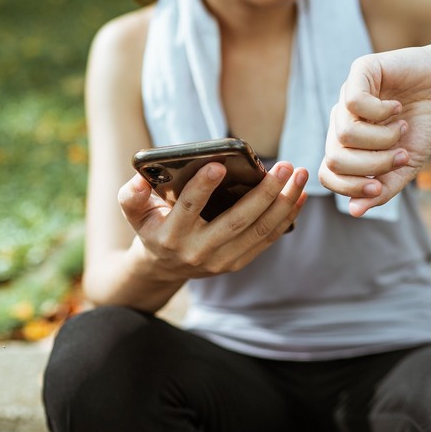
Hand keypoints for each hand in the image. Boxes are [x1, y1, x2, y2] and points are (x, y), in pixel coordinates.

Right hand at [118, 161, 307, 278]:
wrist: (163, 266)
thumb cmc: (153, 226)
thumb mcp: (135, 211)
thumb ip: (131, 195)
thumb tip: (140, 178)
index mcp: (170, 236)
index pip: (188, 209)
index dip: (202, 187)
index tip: (219, 164)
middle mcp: (198, 251)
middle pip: (236, 221)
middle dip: (263, 193)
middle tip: (284, 166)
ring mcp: (221, 261)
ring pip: (259, 231)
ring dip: (283, 203)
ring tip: (299, 176)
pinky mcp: (238, 263)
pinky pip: (267, 239)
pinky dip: (286, 217)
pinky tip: (299, 196)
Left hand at [319, 39, 430, 216]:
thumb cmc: (424, 126)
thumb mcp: (406, 166)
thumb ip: (383, 189)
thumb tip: (355, 211)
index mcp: (348, 145)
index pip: (328, 174)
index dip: (350, 186)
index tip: (379, 185)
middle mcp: (342, 120)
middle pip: (335, 158)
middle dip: (372, 164)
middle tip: (400, 154)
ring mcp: (347, 96)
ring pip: (345, 134)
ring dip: (382, 139)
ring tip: (401, 128)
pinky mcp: (360, 71)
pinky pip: (354, 103)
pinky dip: (381, 113)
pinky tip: (397, 108)